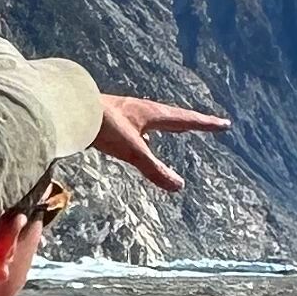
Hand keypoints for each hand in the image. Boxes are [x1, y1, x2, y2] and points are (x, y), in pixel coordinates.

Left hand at [93, 92, 230, 191]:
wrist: (71, 109)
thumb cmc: (102, 125)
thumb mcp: (132, 151)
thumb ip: (154, 169)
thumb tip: (179, 186)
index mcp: (153, 114)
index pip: (187, 120)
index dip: (206, 124)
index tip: (224, 124)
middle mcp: (144, 111)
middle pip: (176, 117)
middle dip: (193, 122)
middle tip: (209, 124)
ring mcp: (129, 115)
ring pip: (157, 121)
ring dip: (171, 125)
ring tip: (179, 130)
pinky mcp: (115, 120)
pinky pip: (140, 127)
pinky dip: (149, 134)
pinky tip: (143, 141)